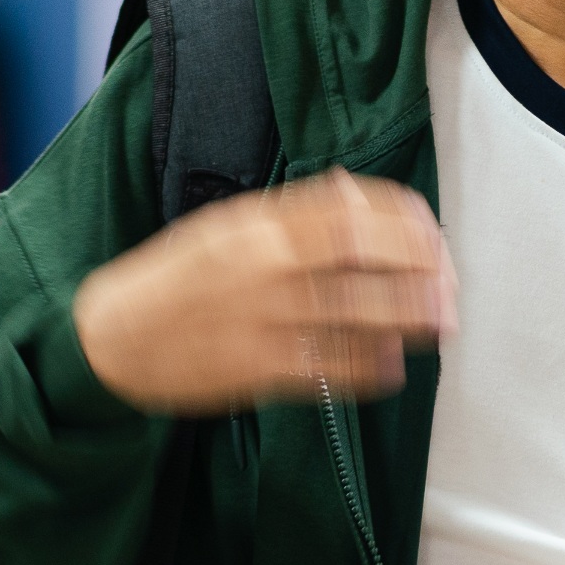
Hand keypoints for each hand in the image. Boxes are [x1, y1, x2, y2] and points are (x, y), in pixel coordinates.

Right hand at [74, 171, 458, 414]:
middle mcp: (265, 270)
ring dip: (408, 317)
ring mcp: (265, 323)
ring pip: (356, 316)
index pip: (349, 213)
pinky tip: (395, 363)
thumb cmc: (174, 278)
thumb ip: (293, 212)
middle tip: (450, 280)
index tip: (430, 229)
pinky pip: (329, 368)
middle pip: (363, 261)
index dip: (401, 221)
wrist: (114, 340)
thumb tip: (355, 192)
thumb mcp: (227, 226)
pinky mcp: (261, 372)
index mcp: (257, 226)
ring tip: (441, 321)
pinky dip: (369, 367)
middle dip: (419, 270)